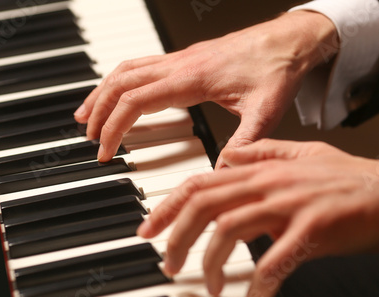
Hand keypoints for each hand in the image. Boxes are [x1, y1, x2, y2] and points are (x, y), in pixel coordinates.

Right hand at [74, 11, 336, 166]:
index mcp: (193, 77)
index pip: (137, 100)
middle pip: (122, 82)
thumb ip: (245, 143)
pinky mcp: (186, 58)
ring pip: (127, 69)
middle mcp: (180, 63)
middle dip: (100, 111)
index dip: (115, 127)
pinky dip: (121, 81)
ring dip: (103, 91)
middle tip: (90, 138)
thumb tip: (222, 174)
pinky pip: (141, 65)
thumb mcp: (266, 111)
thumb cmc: (278, 68)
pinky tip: (118, 93)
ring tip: (87, 114)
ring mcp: (181, 57)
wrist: (290, 40)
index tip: (107, 151)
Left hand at [137, 139, 378, 296]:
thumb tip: (228, 156)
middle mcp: (271, 183)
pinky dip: (258, 285)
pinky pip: (274, 260)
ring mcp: (291, 205)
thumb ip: (264, 151)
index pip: (202, 182)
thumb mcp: (303, 153)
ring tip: (209, 286)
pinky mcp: (313, 229)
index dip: (170, 206)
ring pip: (230, 229)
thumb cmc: (351, 178)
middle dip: (178, 237)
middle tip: (168, 264)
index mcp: (265, 168)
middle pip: (206, 205)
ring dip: (212, 263)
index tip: (151, 228)